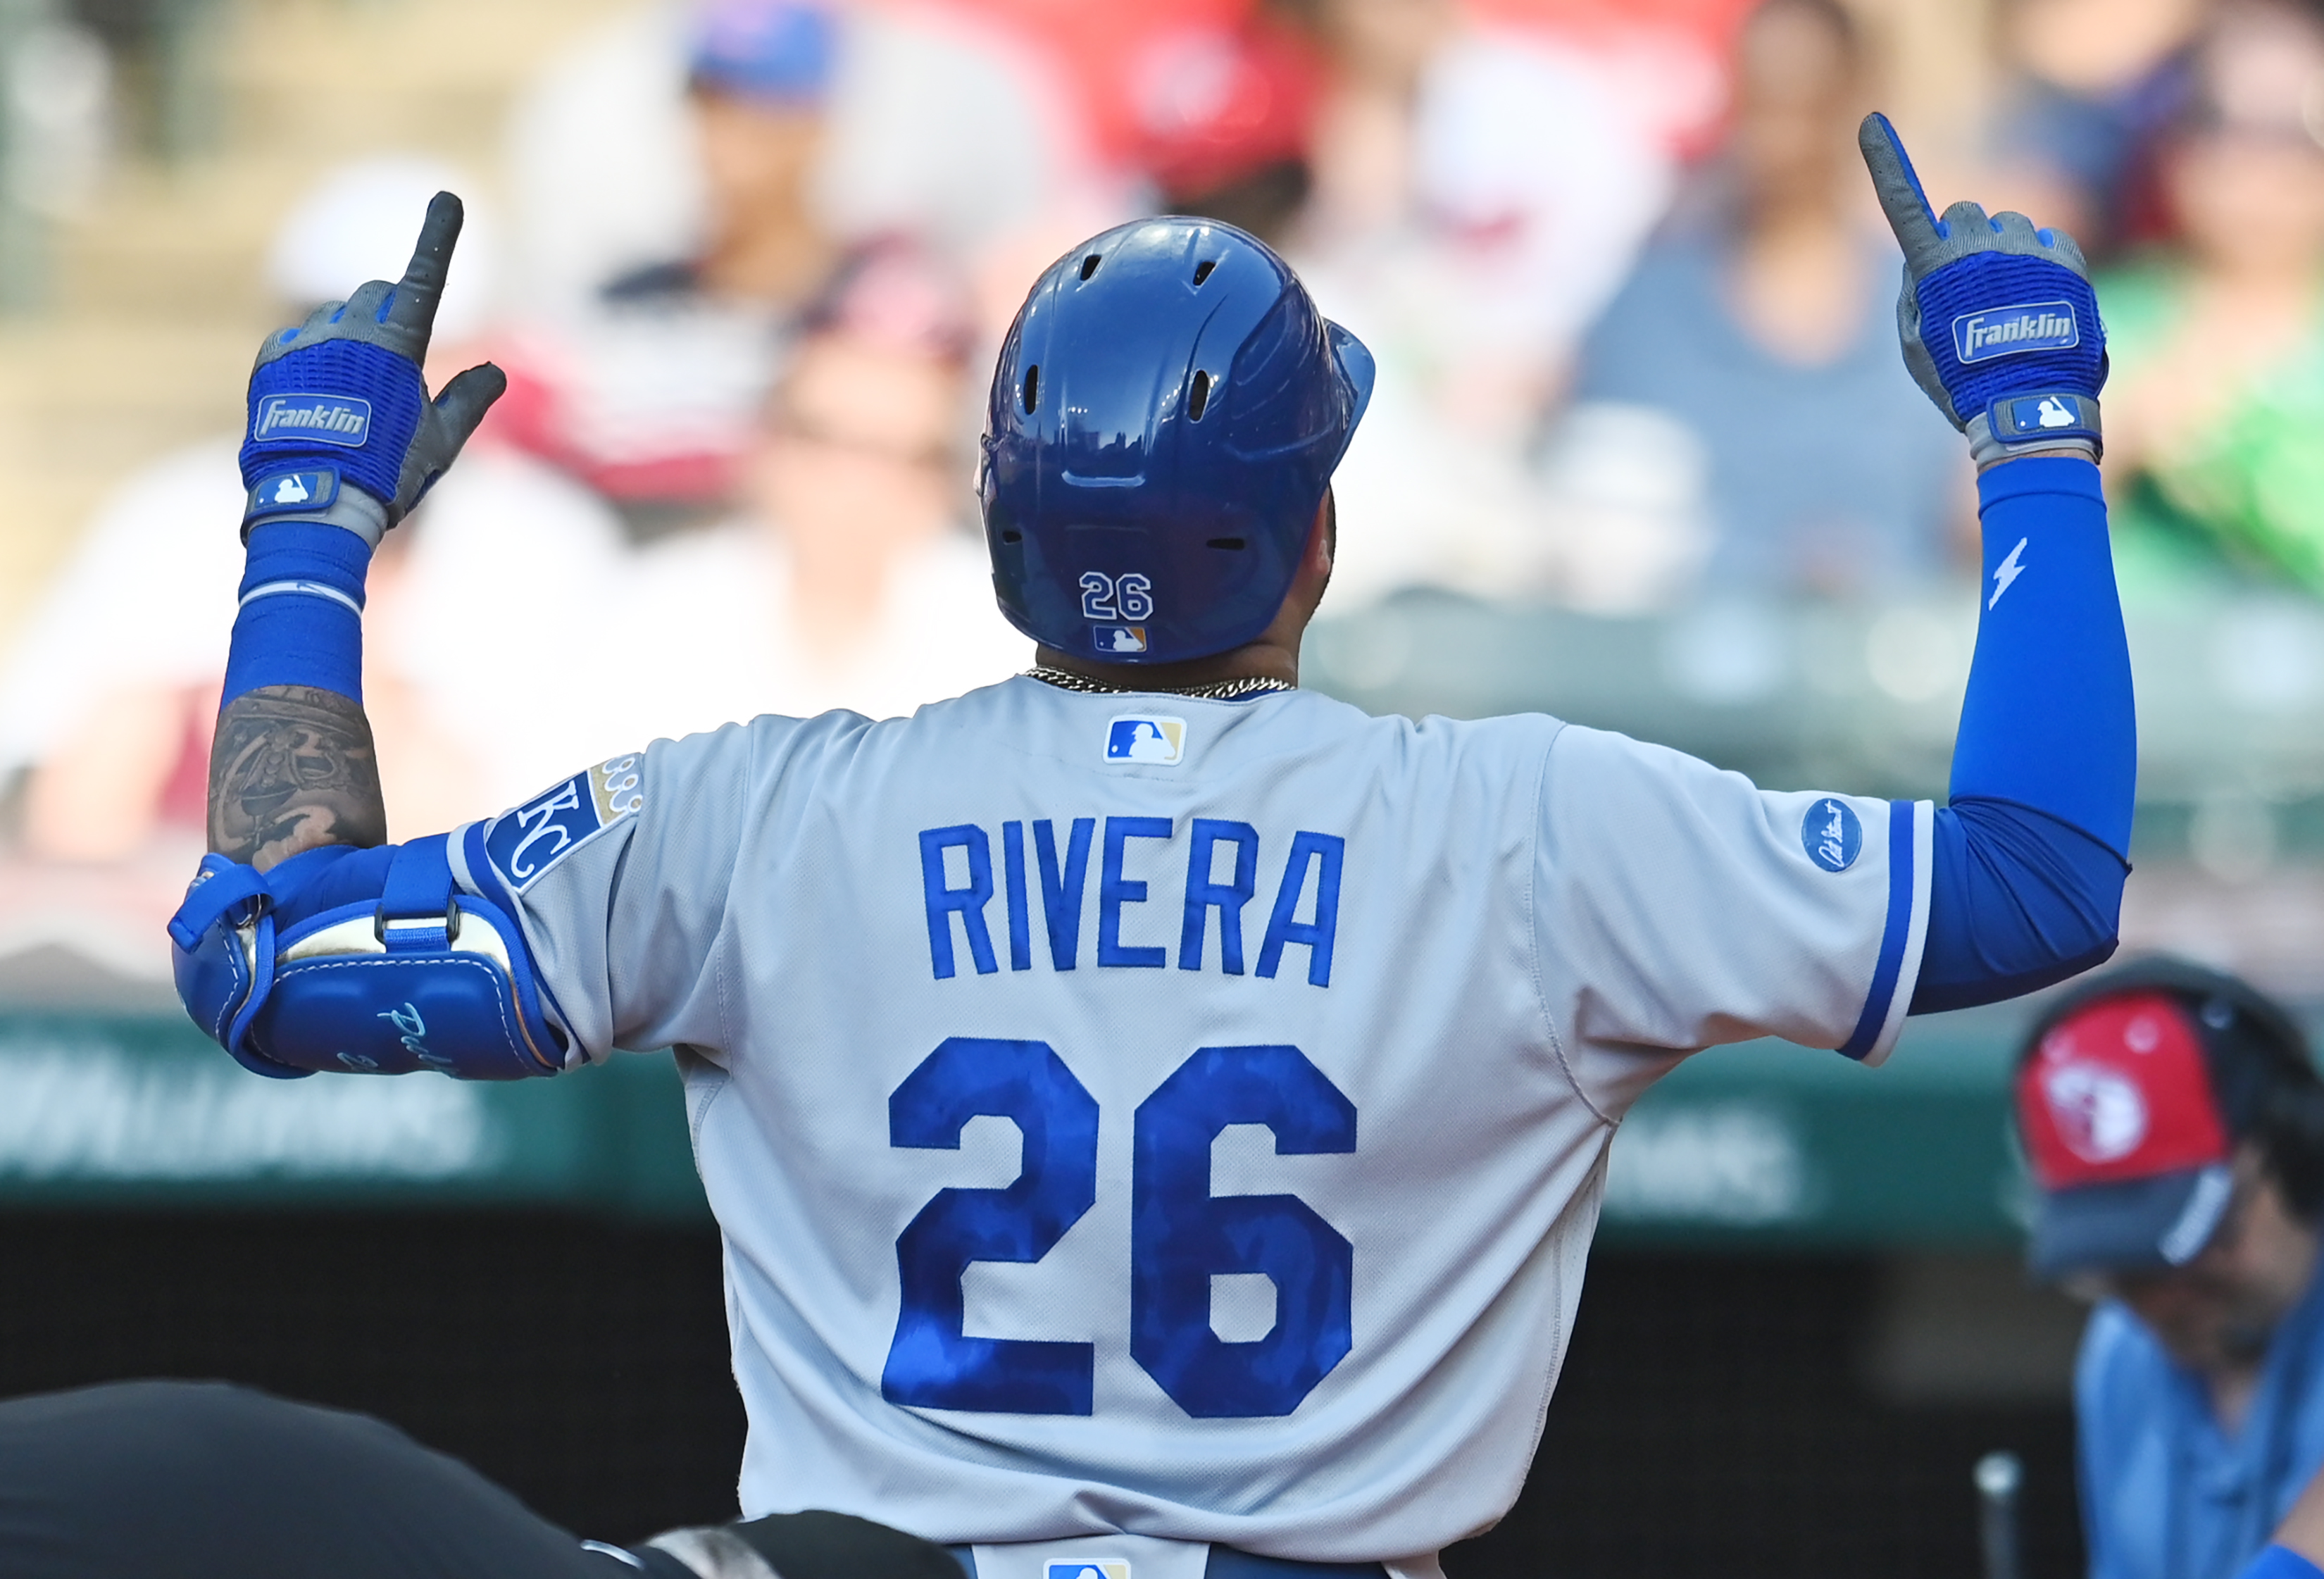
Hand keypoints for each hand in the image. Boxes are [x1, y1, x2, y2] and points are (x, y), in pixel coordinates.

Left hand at [238, 192, 506, 543]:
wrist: (314, 501)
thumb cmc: (388, 472)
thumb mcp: (440, 441)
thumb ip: (469, 400)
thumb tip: (495, 370)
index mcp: (398, 344)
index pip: (426, 278)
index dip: (439, 236)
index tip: (448, 197)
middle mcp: (350, 330)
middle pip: (376, 293)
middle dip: (390, 311)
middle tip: (395, 361)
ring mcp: (307, 340)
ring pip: (337, 318)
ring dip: (351, 339)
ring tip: (353, 395)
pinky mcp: (272, 358)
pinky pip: (298, 339)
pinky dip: (313, 355)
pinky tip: (318, 395)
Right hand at [1859, 113, 2106, 466]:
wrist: (2030, 406)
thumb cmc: (1960, 383)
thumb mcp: (1916, 348)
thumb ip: (1912, 296)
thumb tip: (1922, 263)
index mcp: (1934, 267)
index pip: (1901, 205)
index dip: (1884, 164)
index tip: (1870, 122)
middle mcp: (1979, 245)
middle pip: (1965, 213)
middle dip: (1963, 237)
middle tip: (1968, 284)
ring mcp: (2025, 249)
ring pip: (2010, 225)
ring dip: (2005, 251)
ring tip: (2010, 303)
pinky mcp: (2064, 260)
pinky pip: (2048, 241)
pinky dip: (2041, 261)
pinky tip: (2040, 299)